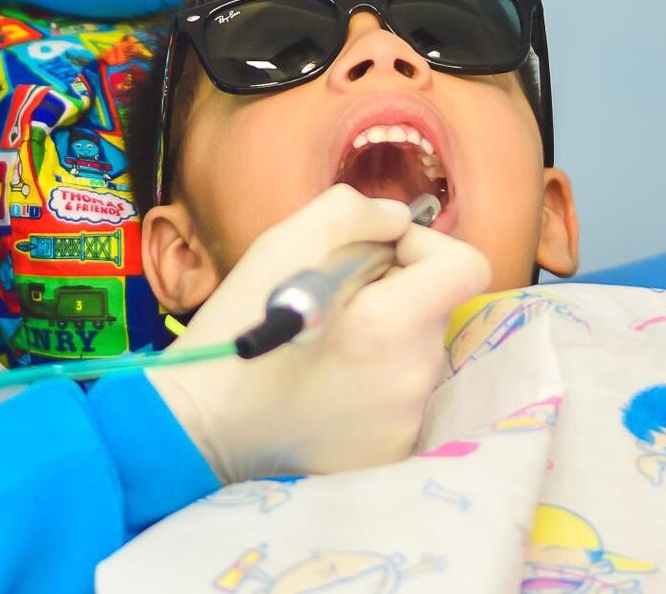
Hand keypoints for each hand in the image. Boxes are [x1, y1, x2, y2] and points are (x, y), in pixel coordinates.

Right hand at [146, 184, 491, 482]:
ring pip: (416, 350)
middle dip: (393, 292)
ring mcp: (404, 421)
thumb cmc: (236, 327)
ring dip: (381, 335)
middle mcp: (411, 377)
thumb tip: (398, 220)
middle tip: (331, 300)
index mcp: (389, 325)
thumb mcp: (281, 244)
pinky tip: (322, 383)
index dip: (423, 246)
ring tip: (320, 345)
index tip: (375, 257)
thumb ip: (352, 213)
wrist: (199, 424)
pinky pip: (400, 394)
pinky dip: (372, 380)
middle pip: (434, 308)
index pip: (466, 266)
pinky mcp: (390, 451)